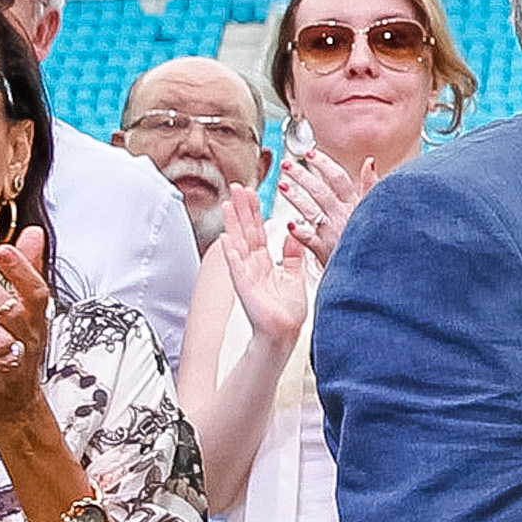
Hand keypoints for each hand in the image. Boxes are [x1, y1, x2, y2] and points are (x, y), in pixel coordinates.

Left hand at [0, 230, 54, 423]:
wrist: (15, 403)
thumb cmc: (19, 351)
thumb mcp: (29, 311)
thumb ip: (29, 271)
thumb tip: (33, 235)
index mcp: (36, 320)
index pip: (36, 291)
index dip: (22, 270)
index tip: (4, 249)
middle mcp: (27, 339)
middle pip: (15, 312)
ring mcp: (12, 363)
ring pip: (0, 341)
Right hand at [218, 181, 314, 346]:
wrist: (285, 334)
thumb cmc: (288, 311)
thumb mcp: (295, 275)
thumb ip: (293, 254)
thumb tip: (293, 232)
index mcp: (266, 262)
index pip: (258, 230)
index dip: (254, 211)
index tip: (251, 191)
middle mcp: (254, 266)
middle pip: (246, 231)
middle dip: (241, 209)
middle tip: (237, 187)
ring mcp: (247, 276)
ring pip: (239, 243)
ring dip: (233, 224)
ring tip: (227, 205)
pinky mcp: (246, 288)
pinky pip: (237, 266)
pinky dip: (232, 252)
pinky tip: (226, 238)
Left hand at [274, 149, 379, 263]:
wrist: (375, 268)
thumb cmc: (377, 238)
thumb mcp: (379, 207)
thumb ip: (372, 185)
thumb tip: (370, 162)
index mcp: (356, 204)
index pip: (339, 178)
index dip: (324, 164)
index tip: (311, 154)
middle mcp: (342, 216)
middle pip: (320, 191)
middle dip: (302, 175)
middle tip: (287, 165)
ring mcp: (332, 232)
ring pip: (310, 210)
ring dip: (295, 197)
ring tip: (282, 186)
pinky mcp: (324, 250)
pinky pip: (308, 239)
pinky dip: (299, 232)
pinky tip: (289, 225)